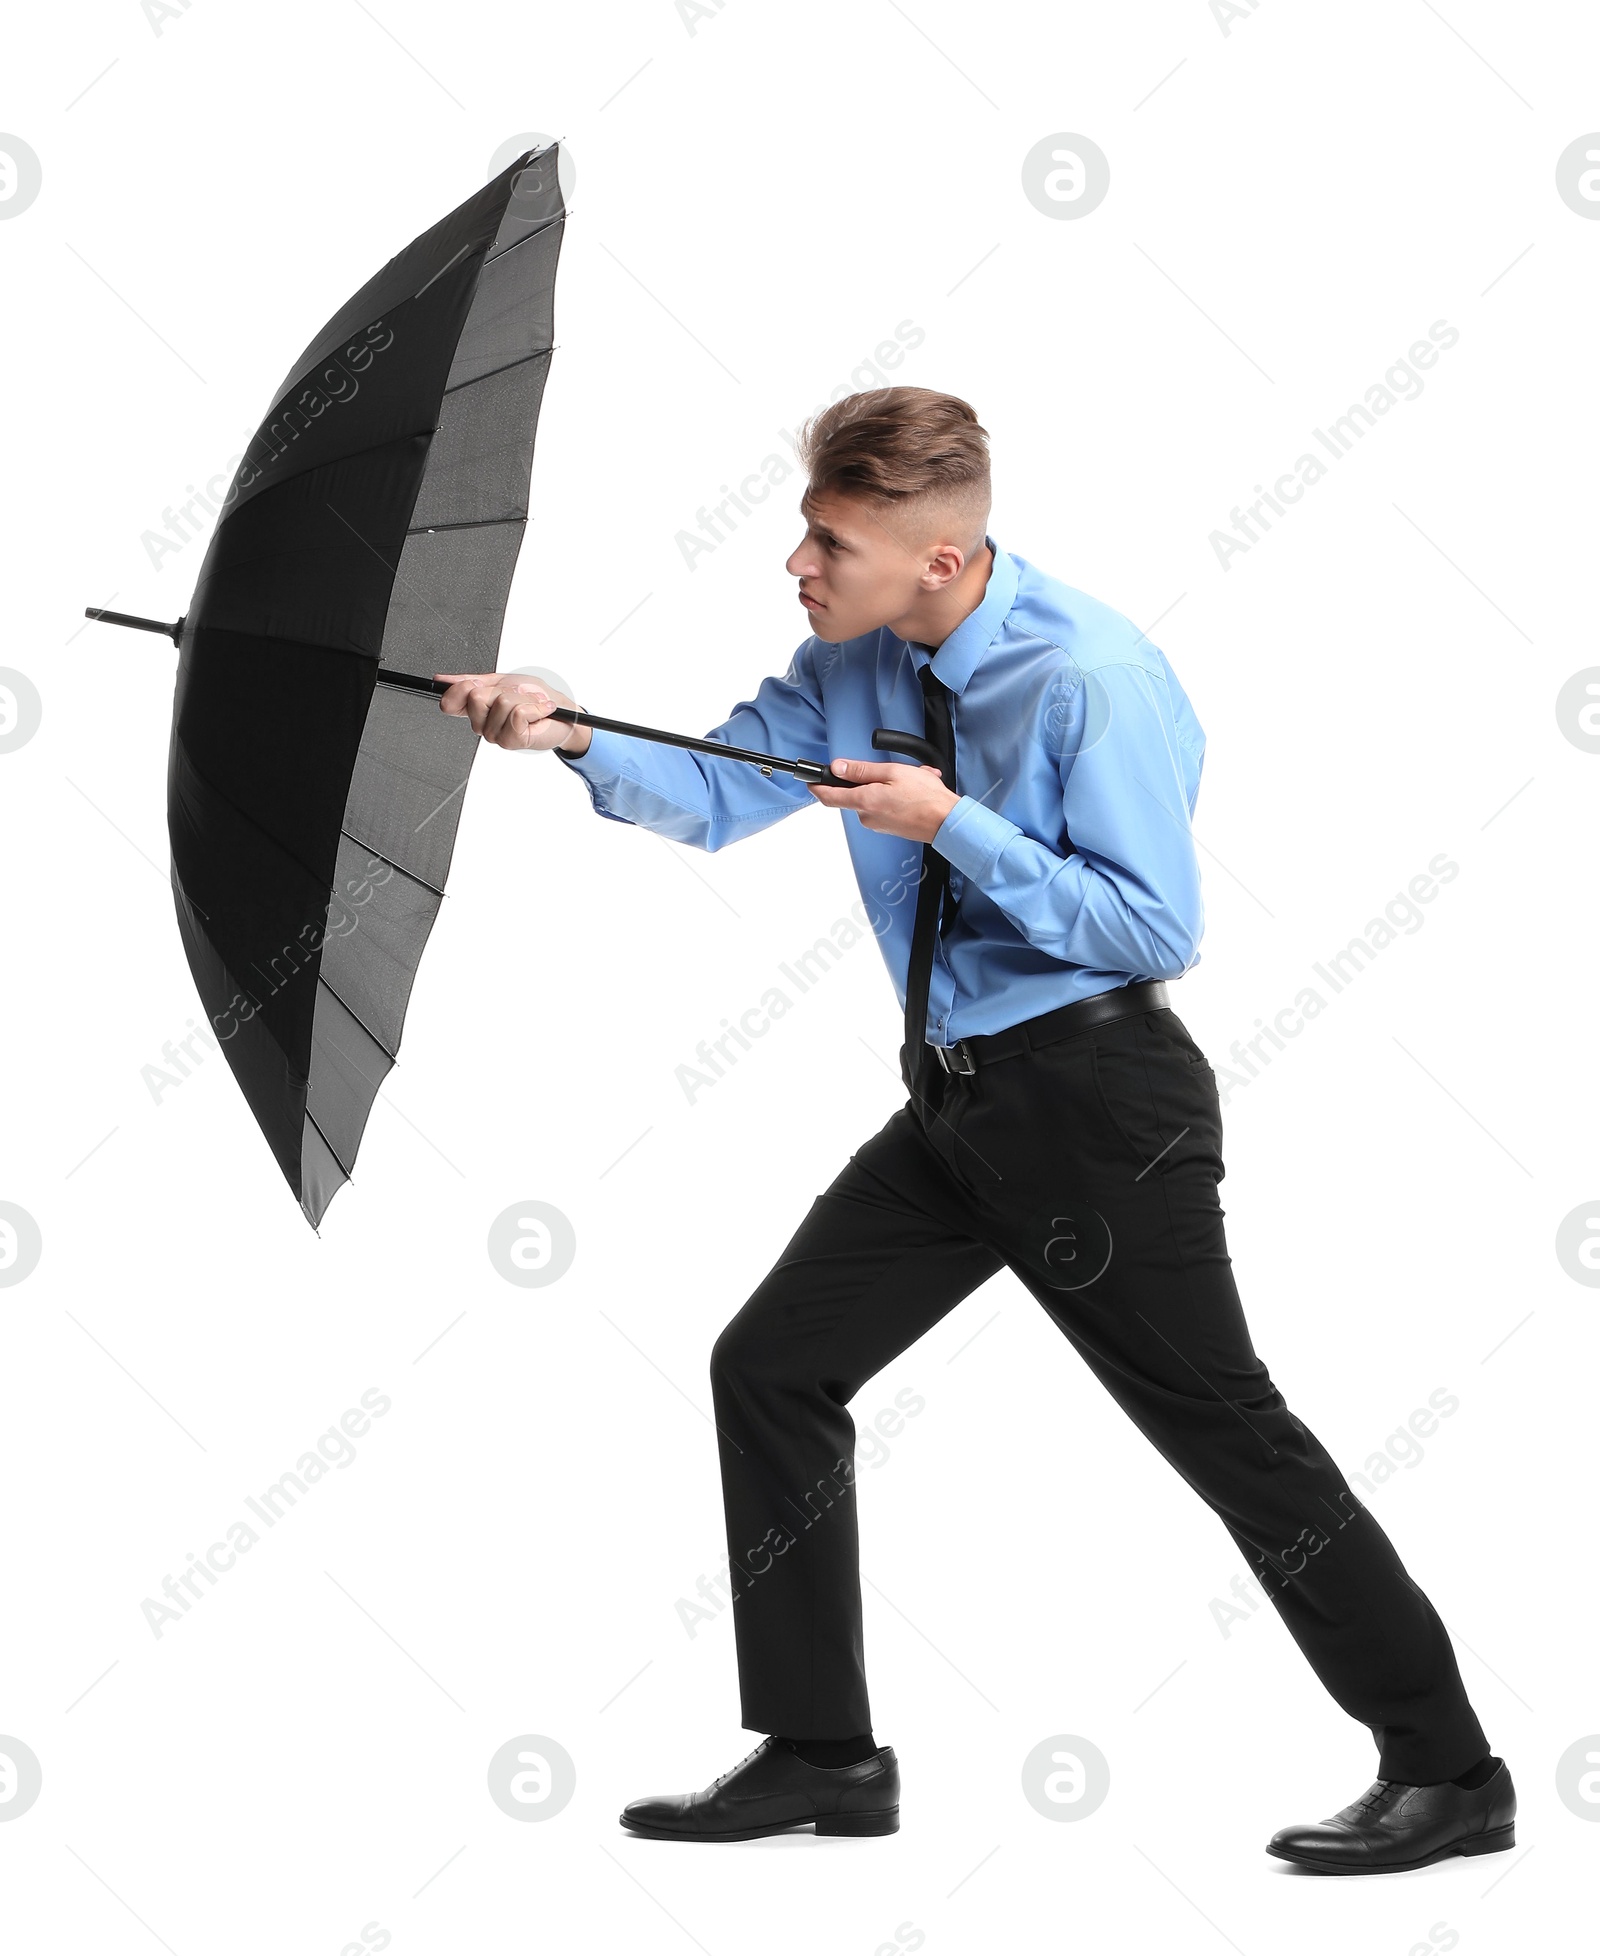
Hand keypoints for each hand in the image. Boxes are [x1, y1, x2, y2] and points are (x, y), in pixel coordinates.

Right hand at [434, 673, 589, 754]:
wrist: (561, 711)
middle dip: (502, 689)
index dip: (458, 689)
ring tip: (531, 703)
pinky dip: (533, 707)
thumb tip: (442, 679)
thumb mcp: (501, 681)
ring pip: (500, 703)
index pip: (449, 702)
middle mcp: (482, 725)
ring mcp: (496, 735)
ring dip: (522, 698)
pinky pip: (516, 714)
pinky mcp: (512, 741)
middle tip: (517, 694)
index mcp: (476, 709)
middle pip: (476, 697)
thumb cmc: (534, 696)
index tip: (475, 682)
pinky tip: (539, 711)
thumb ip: (472, 680)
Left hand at [807, 758, 958, 842]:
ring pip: (874, 798)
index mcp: (864, 802)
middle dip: (873, 779)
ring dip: (891, 786)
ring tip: (914, 780)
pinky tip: (915, 792)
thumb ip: (861, 771)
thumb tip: (838, 768)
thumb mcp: (891, 773)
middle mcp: (867, 817)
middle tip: (896, 771)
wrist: (947, 822)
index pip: (829, 796)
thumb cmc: (925, 797)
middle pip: (856, 794)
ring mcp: (878, 825)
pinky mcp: (888, 828)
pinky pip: (886, 807)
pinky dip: (898, 796)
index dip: (817, 787)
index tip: (809, 780)